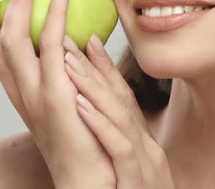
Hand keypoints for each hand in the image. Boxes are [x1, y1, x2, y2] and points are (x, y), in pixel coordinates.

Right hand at [0, 0, 115, 187]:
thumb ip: (74, 66)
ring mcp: (31, 91)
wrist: (92, 177)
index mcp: (17, 85)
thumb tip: (83, 37)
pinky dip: (53, 10)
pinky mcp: (54, 94)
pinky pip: (50, 43)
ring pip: (8, 34)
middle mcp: (15, 87)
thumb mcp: (77, 93)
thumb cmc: (88, 136)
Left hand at [62, 33, 174, 188]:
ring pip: (120, 117)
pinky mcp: (139, 180)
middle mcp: (148, 149)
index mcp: (143, 145)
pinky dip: (101, 124)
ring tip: (67, 62)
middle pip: (121, 102)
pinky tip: (81, 105)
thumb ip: (122, 146)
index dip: (105, 69)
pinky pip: (120, 148)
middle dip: (93, 68)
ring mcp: (145, 163)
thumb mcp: (135, 174)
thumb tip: (101, 121)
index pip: (123, 101)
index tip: (87, 40)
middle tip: (70, 39)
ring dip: (93, 86)